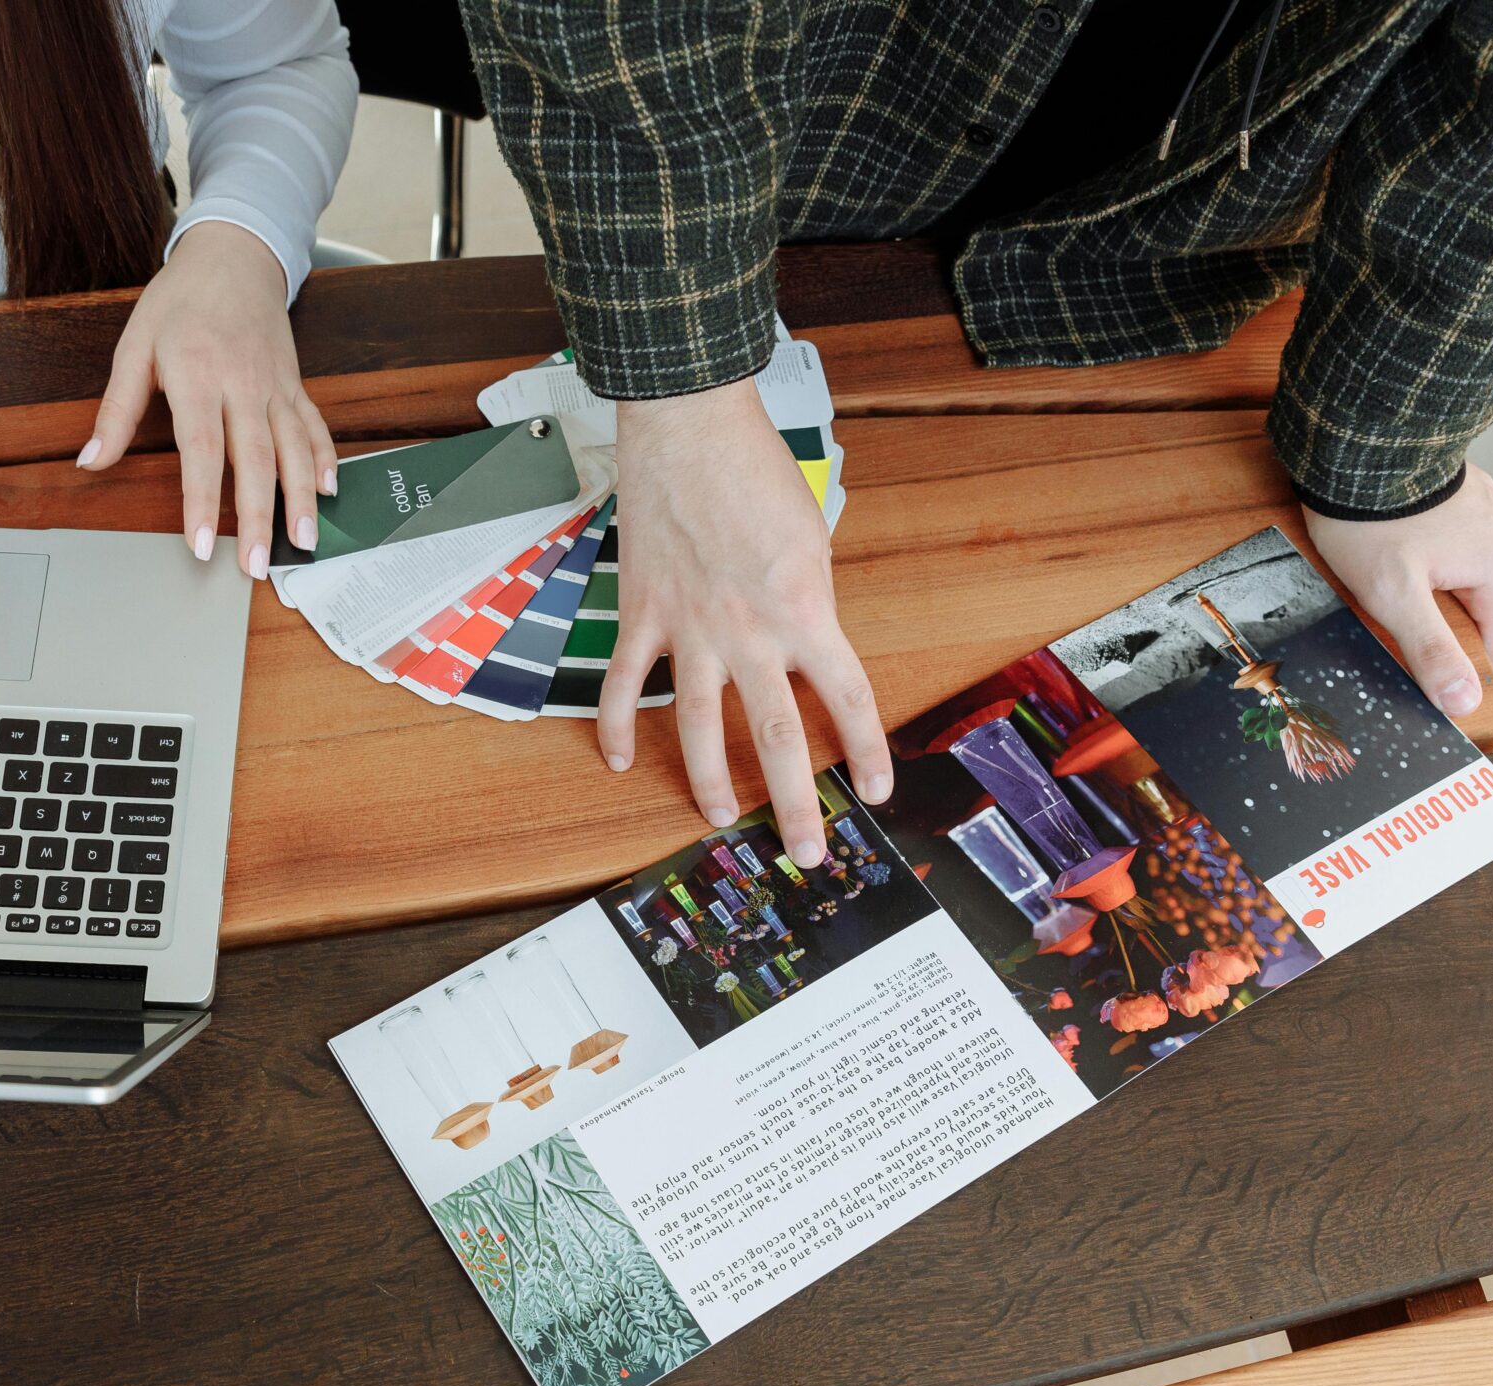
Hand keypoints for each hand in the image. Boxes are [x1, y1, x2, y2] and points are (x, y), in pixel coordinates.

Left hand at [77, 219, 337, 578]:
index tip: (200, 543)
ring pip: (294, 449)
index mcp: (197, 374)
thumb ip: (116, 409)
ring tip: (303, 542)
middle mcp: (243, 383)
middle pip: (255, 460)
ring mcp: (275, 386)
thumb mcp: (135, 346)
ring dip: (301, 499)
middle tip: (256, 566)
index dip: (202, 500)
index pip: (201, 449)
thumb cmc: (179, 302)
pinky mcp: (294, 385)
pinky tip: (330, 492)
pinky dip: (325, 460)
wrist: (234, 255)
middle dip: (258, 517)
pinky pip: (314, 427)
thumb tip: (89, 461)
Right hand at [605, 377, 891, 863]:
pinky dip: (613, 727)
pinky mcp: (642, 615)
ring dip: (708, 781)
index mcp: (806, 611)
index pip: (848, 698)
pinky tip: (616, 761)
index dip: (867, 750)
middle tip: (805, 851)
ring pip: (695, 727)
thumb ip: (808, 597)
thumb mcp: (811, 535)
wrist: (690, 427)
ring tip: (718, 818)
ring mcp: (690, 629)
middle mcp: (751, 633)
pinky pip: (622, 685)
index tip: (878, 791)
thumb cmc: (757, 469)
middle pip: (775, 739)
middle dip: (793, 804)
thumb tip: (803, 637)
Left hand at [1300, 463, 1492, 718]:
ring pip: (1466, 578)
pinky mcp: (1468, 499)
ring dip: (1430, 585)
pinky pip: (1456, 546)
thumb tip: (1464, 703)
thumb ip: (1433, 652)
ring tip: (1388, 569)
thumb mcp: (1396, 599)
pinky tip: (1395, 545)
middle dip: (1437, 618)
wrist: (1357, 451)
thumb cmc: (1371, 523)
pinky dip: (1429, 555)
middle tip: (1389, 603)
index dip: (1455, 661)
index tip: (1412, 653)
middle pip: (1480, 611)